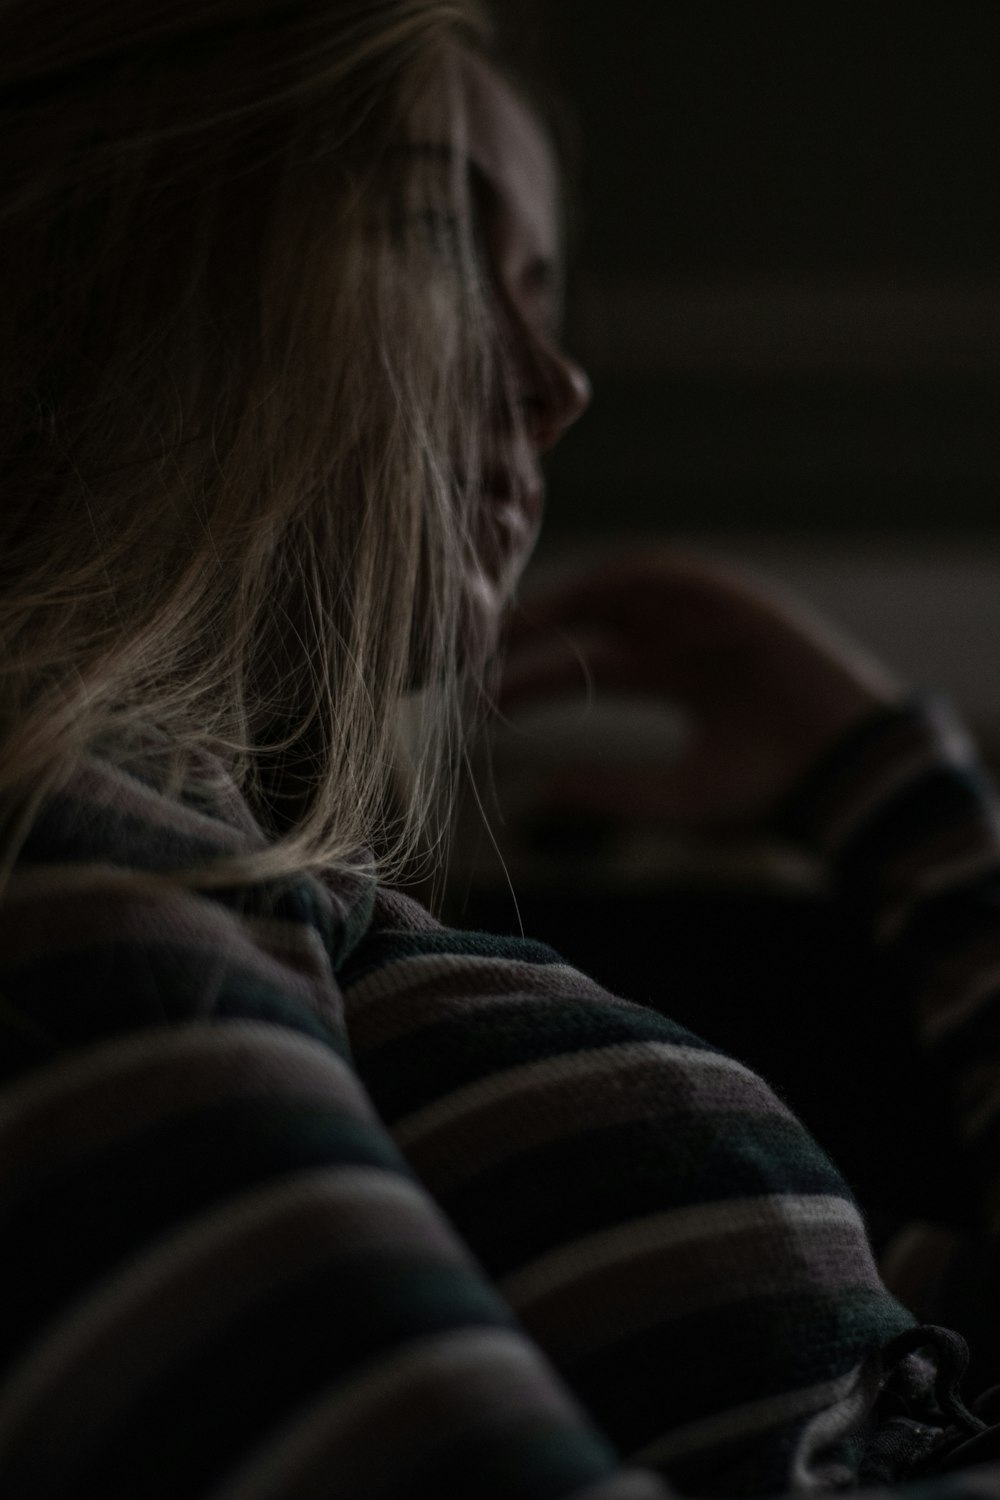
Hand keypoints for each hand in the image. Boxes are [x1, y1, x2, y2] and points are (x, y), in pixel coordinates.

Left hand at [498, 549, 906, 830]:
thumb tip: (531, 795)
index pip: (586, 666)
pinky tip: (580, 597)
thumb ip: (606, 791)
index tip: (482, 701)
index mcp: (673, 679)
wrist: (847, 780)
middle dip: (536, 631)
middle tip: (474, 648)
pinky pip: (674, 575)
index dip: (535, 679)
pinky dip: (626, 579)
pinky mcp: (739, 600)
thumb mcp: (672, 794)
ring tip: (514, 622)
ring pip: (624, 590)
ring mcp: (711, 616)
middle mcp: (686, 640)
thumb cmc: (767, 794)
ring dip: (567, 599)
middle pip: (593, 621)